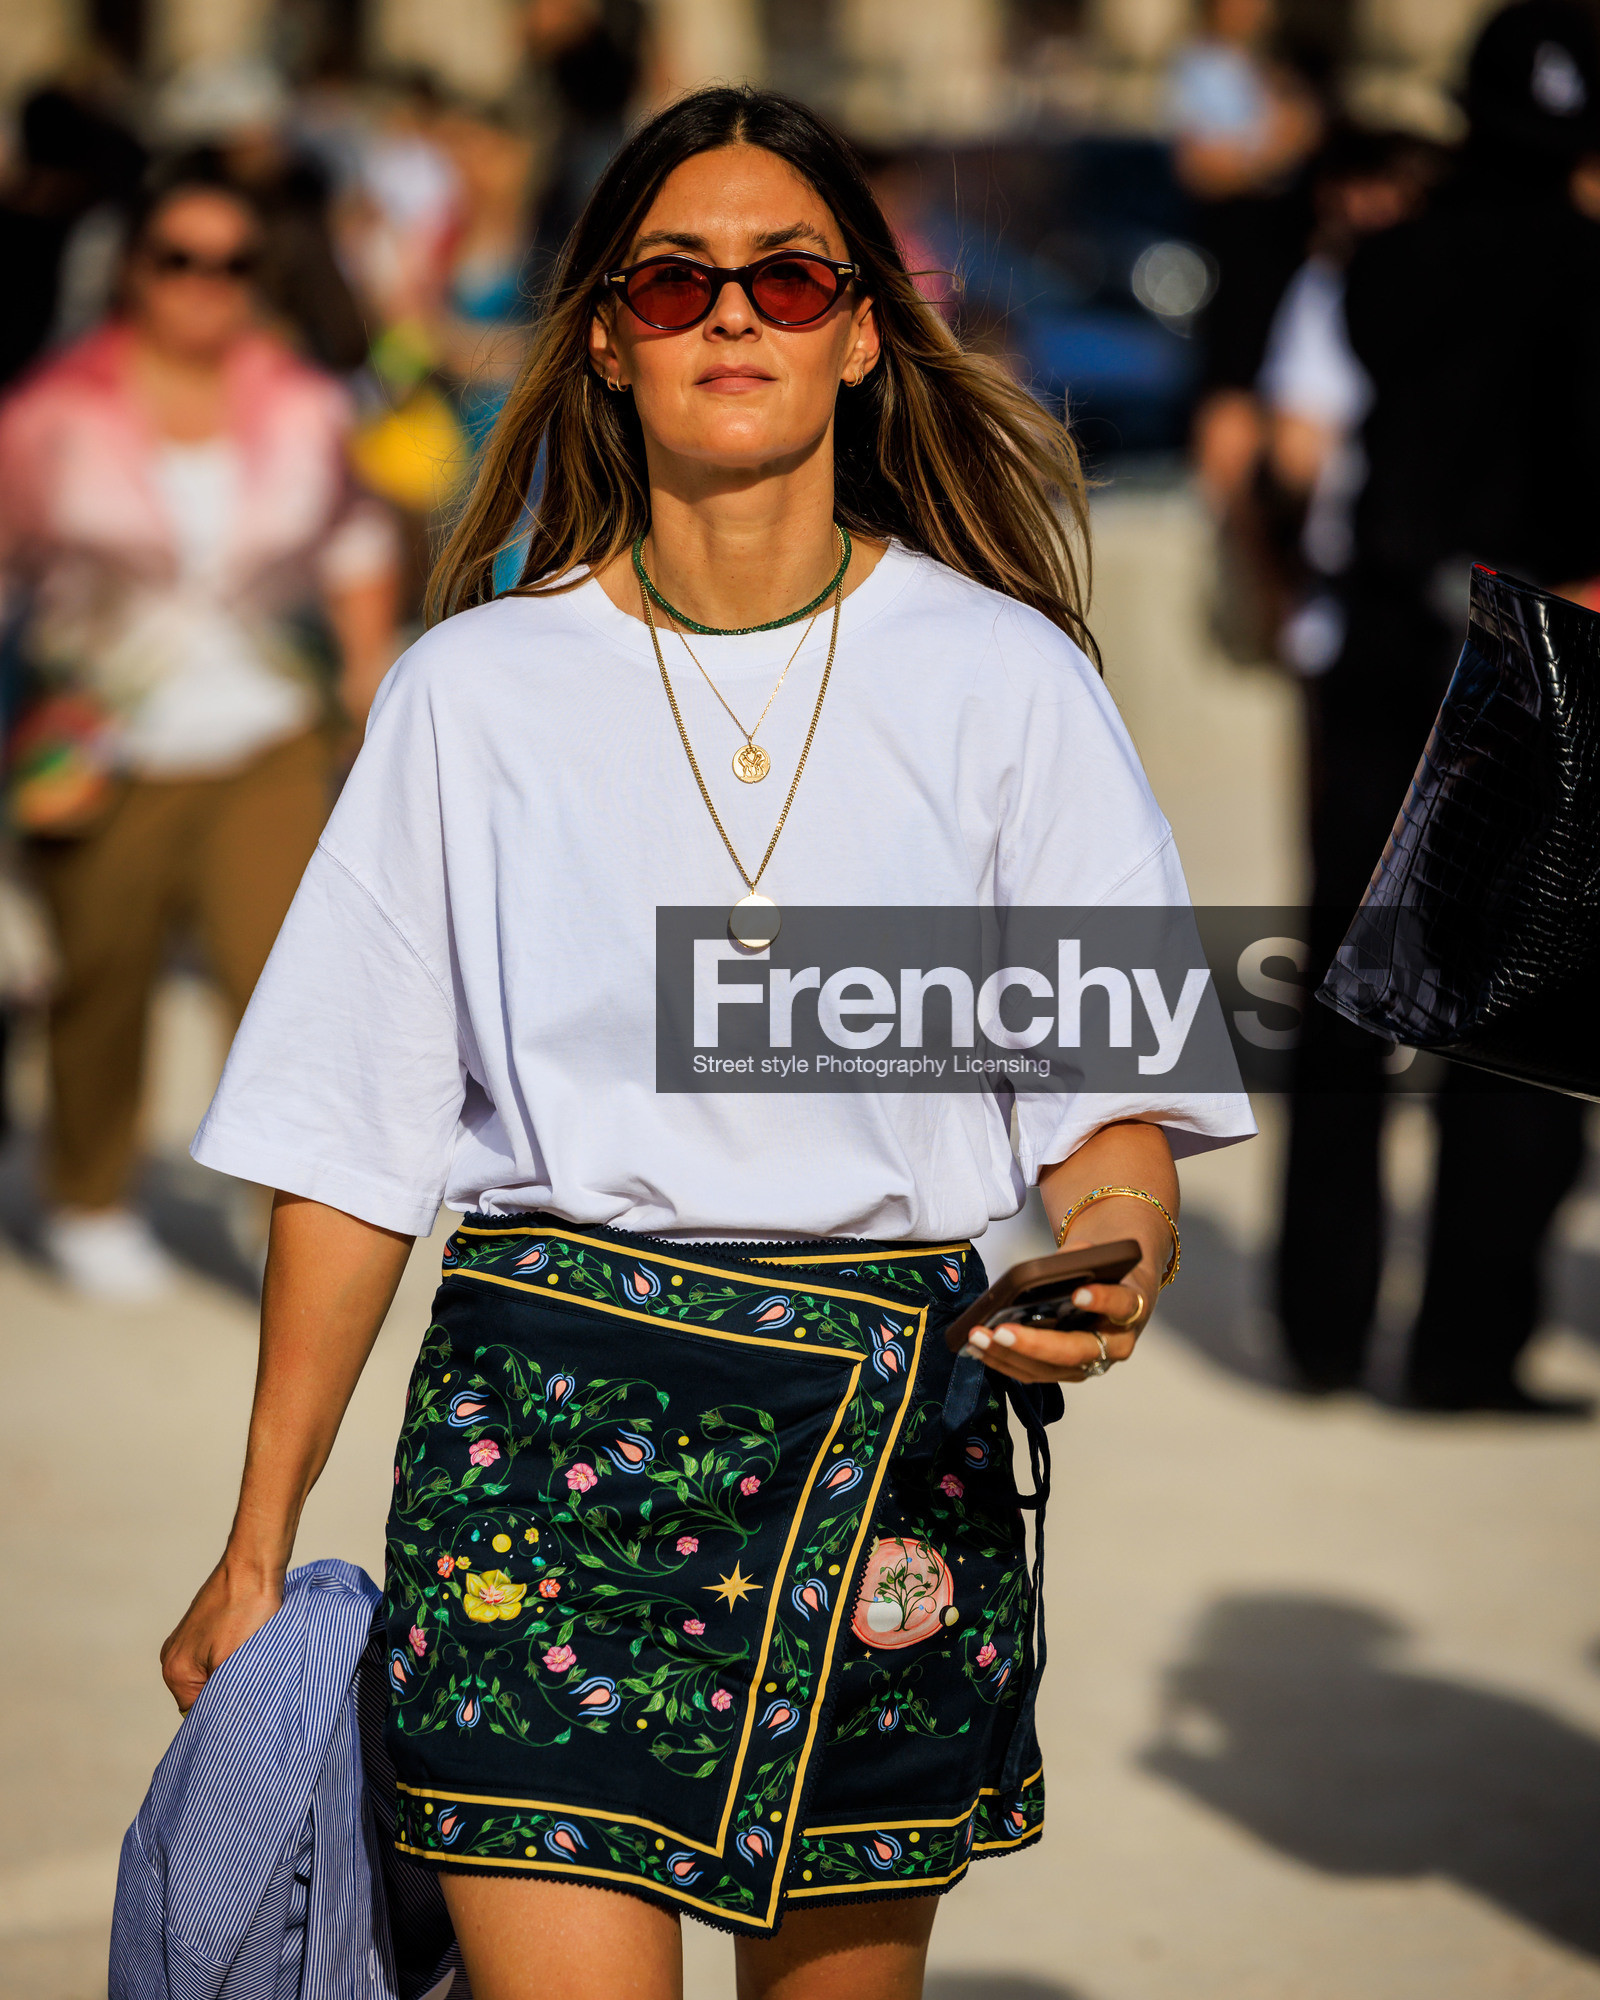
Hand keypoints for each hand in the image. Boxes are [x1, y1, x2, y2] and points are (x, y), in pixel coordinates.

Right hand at [160, 1559, 284, 1713]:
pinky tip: (251, 1644)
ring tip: (254, 1659)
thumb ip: (222, 1693)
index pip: (196, 1713)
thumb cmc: (248, 1610)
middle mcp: (172, 1655)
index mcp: (175, 1670)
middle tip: (254, 1680)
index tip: (248, 1702)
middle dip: (227, 1689)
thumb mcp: (235, 1663)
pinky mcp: (202, 1624)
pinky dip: (233, 1654)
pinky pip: (215, 1653)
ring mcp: (185, 1638)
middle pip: (202, 1692)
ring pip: (210, 1672)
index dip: (223, 1711)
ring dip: (232, 1670)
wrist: (255, 1564)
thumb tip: (223, 1716)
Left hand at [959, 1270, 1153, 1385]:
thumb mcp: (1099, 1256)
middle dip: (1035, 1344)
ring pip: (1050, 1368)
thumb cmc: (1104, 1273)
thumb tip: (1048, 1267)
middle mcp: (1115, 1344)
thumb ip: (1079, 1256)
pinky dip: (1004, 1362)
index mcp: (1130, 1308)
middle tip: (1001, 1330)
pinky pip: (1035, 1373)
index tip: (1079, 1293)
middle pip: (1076, 1350)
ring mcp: (1091, 1364)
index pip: (1121, 1305)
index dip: (1102, 1300)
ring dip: (1010, 1356)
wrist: (1117, 1293)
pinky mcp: (1068, 1372)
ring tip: (978, 1338)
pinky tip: (979, 1349)